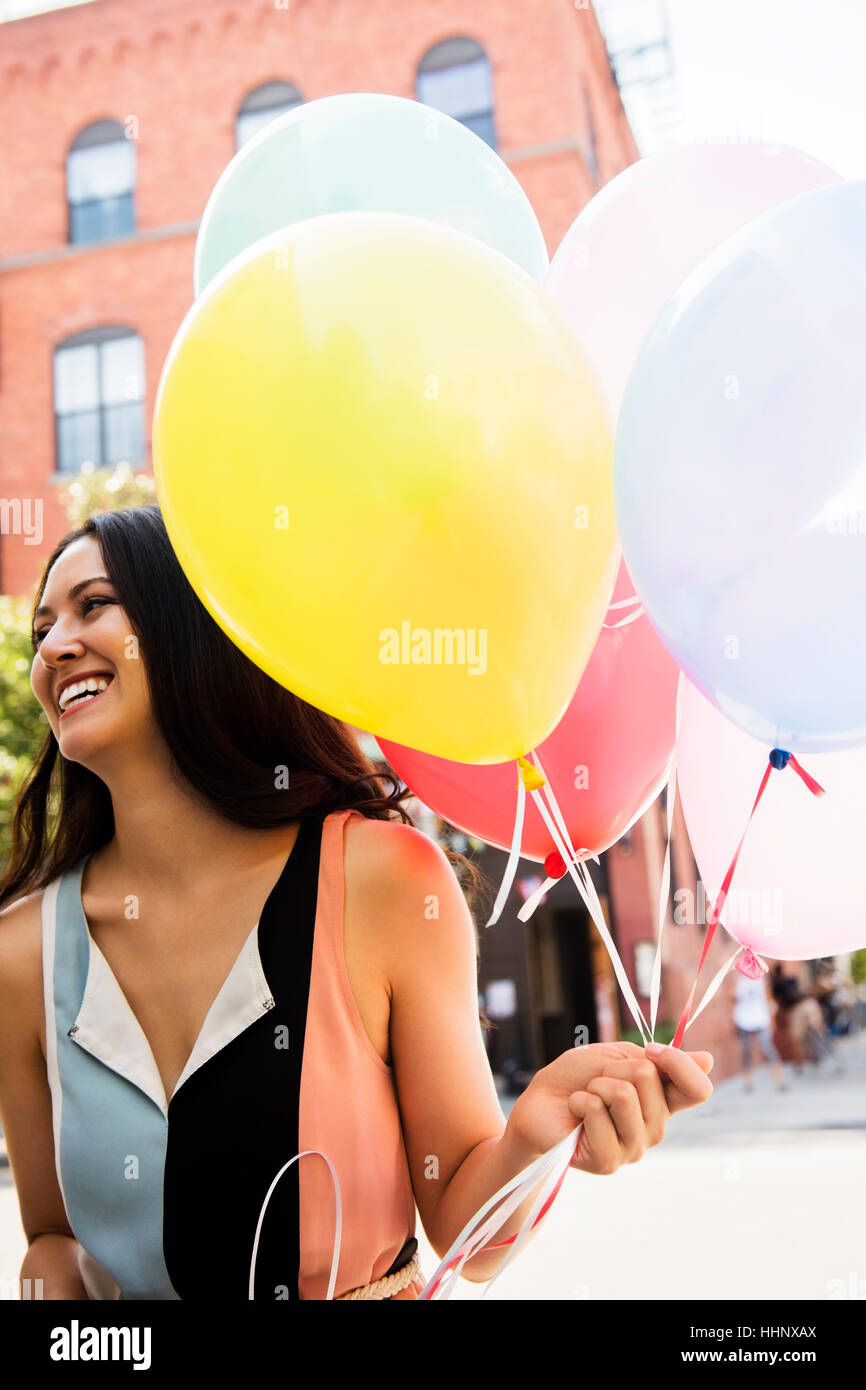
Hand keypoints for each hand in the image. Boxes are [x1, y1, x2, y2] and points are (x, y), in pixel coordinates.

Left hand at [506, 1040, 712, 1176]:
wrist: (538, 1102)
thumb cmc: (576, 1078)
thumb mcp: (618, 1056)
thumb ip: (660, 1063)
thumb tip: (710, 1062)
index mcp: (663, 1101)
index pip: (698, 1090)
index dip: (678, 1063)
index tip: (651, 1050)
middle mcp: (655, 1127)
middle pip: (651, 1079)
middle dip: (615, 1067)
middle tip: (597, 1080)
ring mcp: (634, 1147)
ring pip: (625, 1095)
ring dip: (595, 1085)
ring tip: (586, 1097)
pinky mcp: (609, 1160)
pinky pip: (601, 1114)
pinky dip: (581, 1101)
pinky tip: (576, 1113)